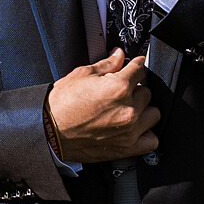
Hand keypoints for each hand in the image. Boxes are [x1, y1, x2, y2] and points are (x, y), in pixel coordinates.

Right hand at [46, 49, 159, 163]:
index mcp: (118, 87)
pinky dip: (146, 133)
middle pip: (147, 92)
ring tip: (129, 109)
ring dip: (144, 109)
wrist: (50, 131)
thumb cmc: (61, 104)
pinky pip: (152, 140)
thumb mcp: (81, 75)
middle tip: (121, 90)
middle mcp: (128, 109)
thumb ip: (106, 65)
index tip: (135, 66)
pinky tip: (135, 127)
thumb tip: (119, 55)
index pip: (139, 70)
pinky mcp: (127, 148)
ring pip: (153, 113)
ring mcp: (130, 130)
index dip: (136, 65)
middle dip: (136, 88)